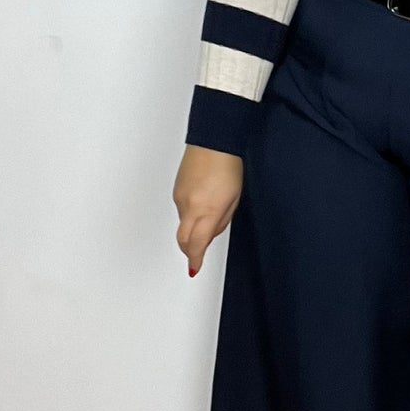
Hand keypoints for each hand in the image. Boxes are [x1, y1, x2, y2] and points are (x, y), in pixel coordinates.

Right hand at [173, 145, 243, 274]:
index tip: (194, 268)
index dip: (195, 259)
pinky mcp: (176, 190)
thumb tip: (209, 237)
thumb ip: (220, 222)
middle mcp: (189, 206)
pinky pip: (181, 209)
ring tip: (211, 211)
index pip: (196, 244)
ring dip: (193, 228)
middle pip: (183, 240)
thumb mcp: (233, 199)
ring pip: (183, 223)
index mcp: (206, 210)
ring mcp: (179, 198)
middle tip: (198, 253)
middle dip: (190, 250)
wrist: (212, 143)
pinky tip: (203, 201)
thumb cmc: (228, 166)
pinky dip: (190, 213)